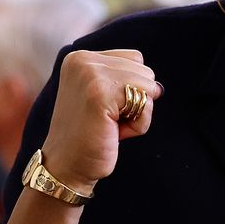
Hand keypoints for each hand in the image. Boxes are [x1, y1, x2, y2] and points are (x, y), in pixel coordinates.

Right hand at [42, 49, 162, 193]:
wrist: (66, 166)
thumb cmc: (90, 136)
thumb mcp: (104, 97)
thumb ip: (125, 81)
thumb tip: (159, 87)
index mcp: (81, 57)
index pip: (135, 59)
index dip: (131, 89)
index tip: (105, 109)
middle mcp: (83, 60)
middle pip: (145, 71)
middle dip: (136, 101)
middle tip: (107, 121)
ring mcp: (90, 74)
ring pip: (148, 86)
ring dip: (137, 114)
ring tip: (109, 126)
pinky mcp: (100, 93)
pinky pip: (145, 104)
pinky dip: (138, 125)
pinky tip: (114, 132)